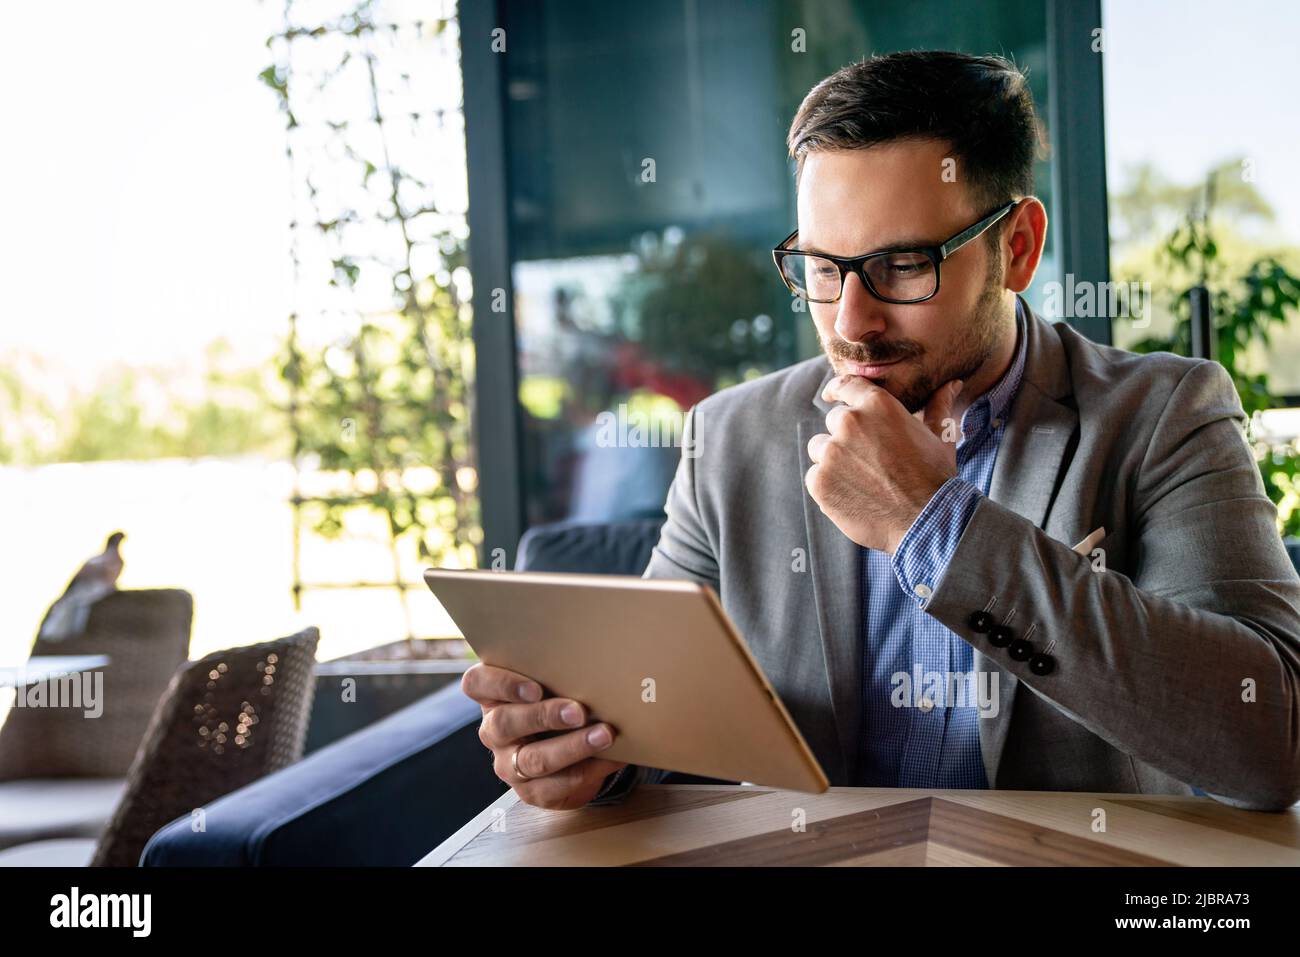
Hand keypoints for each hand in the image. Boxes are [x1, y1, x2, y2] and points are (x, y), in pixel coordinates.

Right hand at [462, 663, 626, 810]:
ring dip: (571, 747)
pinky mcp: (530, 791)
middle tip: (578, 711)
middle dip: (544, 717)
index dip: (502, 685)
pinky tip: (611, 756)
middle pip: (505, 723)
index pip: (477, 683)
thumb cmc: (557, 701)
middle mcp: (494, 730)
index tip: (536, 688)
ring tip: (603, 735)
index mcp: (492, 695)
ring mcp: (508, 764)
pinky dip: (589, 769)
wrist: (568, 750)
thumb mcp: (552, 684)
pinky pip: (555, 786)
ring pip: (532, 760)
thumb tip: (596, 664)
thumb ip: (559, 672)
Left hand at [805, 375, 963, 553]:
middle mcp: (850, 422)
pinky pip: (815, 476)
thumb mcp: (940, 436)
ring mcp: (831, 452)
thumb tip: (952, 384)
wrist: (927, 520)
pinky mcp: (819, 481)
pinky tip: (853, 496)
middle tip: (869, 460)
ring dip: (833, 460)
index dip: (837, 391)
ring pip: (820, 449)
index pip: (846, 386)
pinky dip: (828, 485)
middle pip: (834, 421)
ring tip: (862, 480)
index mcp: (877, 404)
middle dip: (846, 436)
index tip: (831, 397)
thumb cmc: (936, 477)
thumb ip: (938, 406)